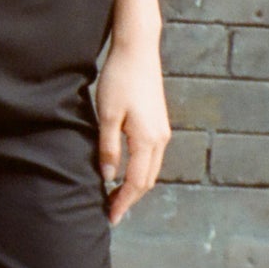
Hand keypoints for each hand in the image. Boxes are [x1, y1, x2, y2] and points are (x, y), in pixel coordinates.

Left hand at [95, 36, 169, 226]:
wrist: (137, 50)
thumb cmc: (119, 79)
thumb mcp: (107, 115)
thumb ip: (108, 148)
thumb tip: (108, 177)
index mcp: (147, 139)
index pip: (136, 182)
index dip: (123, 202)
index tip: (110, 217)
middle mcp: (160, 139)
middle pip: (147, 180)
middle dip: (130, 199)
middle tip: (111, 213)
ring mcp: (162, 131)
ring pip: (151, 170)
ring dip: (135, 186)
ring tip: (116, 197)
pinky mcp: (159, 123)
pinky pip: (152, 157)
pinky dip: (140, 171)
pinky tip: (126, 173)